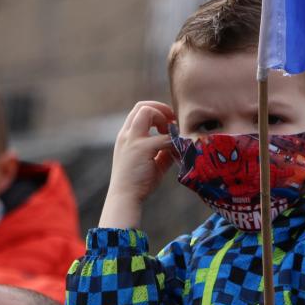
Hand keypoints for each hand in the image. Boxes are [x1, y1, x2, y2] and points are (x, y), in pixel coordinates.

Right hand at [98, 101, 176, 228]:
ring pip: (147, 112)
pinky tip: (177, 150)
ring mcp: (132, 140)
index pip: (139, 111)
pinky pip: (163, 137)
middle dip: (161, 109)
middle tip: (173, 122)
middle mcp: (126, 134)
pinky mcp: (141, 148)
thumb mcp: (152, 162)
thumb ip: (163, 151)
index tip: (169, 123)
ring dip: (164, 119)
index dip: (157, 111)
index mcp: (126, 136)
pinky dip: (173, 141)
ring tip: (172, 134)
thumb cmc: (137, 182)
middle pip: (142, 106)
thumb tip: (179, 144)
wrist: (124, 197)